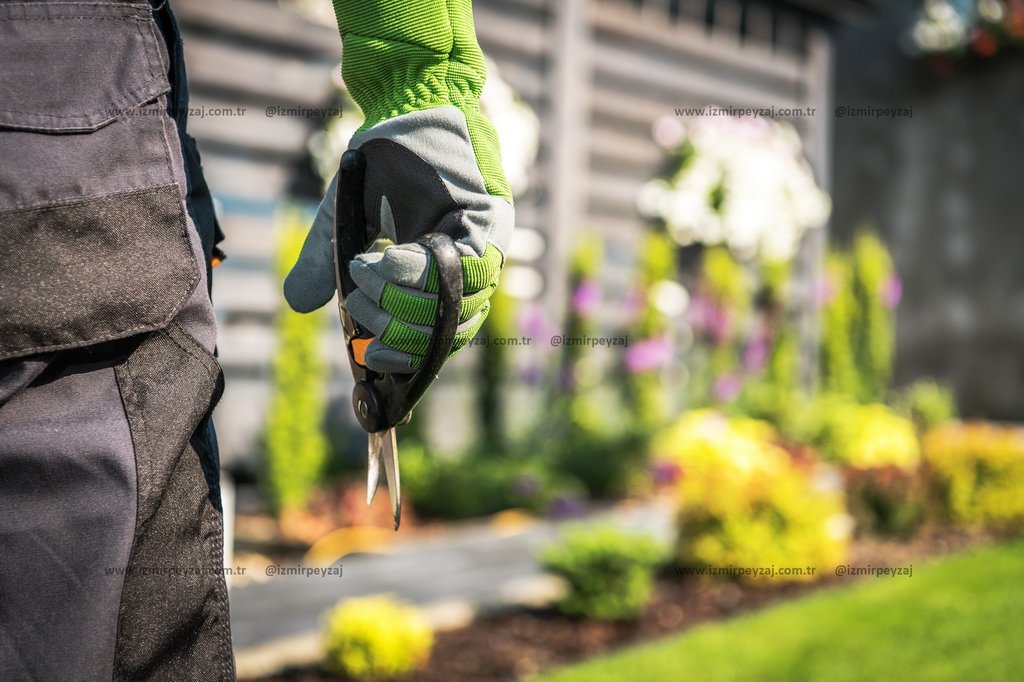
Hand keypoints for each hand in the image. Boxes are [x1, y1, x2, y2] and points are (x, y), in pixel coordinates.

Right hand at [283, 106, 513, 372]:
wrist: (408, 99)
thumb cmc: (383, 160)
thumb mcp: (344, 220)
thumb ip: (325, 264)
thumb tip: (297, 304)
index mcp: (443, 278)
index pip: (433, 340)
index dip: (403, 357)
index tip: (368, 356)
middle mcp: (473, 270)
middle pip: (443, 332)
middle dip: (393, 328)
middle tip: (356, 305)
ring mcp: (487, 247)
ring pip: (451, 306)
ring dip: (398, 300)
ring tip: (362, 275)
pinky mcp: (492, 222)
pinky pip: (461, 268)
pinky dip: (414, 272)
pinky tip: (380, 260)